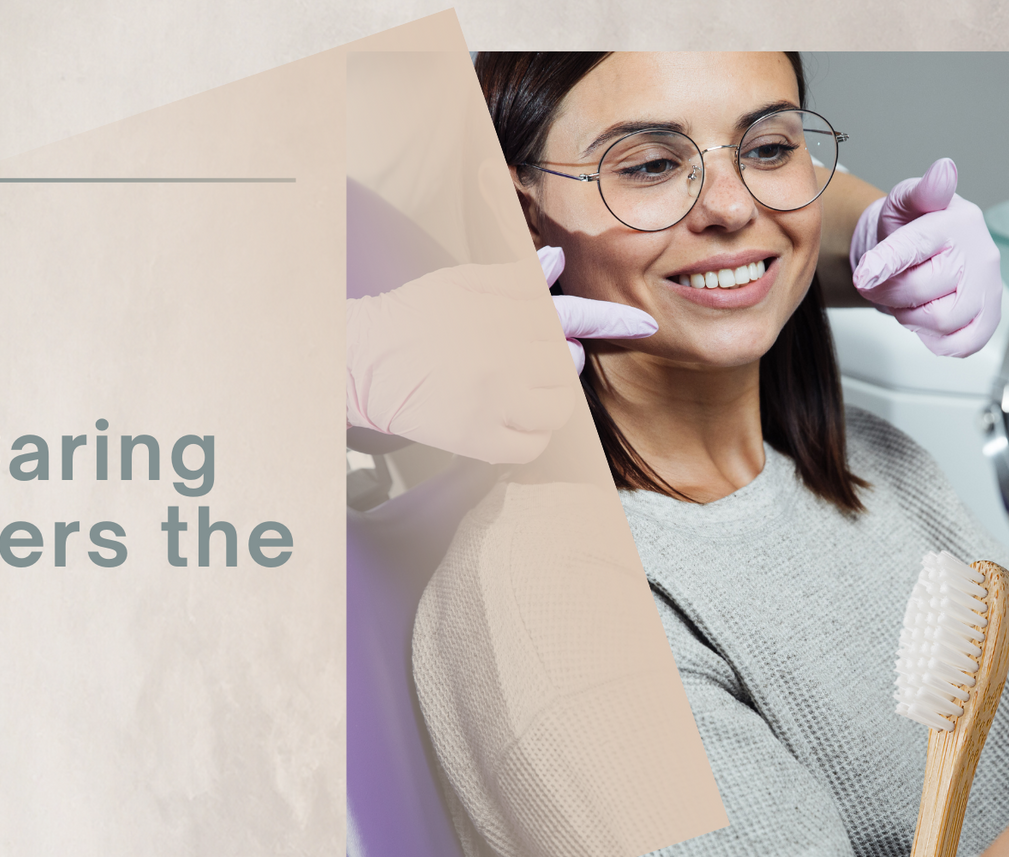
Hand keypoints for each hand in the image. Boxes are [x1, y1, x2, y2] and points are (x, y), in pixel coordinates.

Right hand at [346, 255, 652, 462]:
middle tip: (523, 360)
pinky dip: (529, 434)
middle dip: (555, 361)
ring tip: (512, 387)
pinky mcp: (479, 440)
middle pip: (564, 366)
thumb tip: (559, 261)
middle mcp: (503, 359)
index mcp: (500, 316)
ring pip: (556, 408)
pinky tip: (504, 416)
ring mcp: (493, 403)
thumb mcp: (461, 284)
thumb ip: (514, 279)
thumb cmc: (412, 317)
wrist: (362, 364)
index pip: (568, 316)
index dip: (609, 319)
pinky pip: (533, 444)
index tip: (646, 323)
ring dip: (546, 398)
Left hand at [849, 158, 1003, 357]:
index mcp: (958, 221)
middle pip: (920, 290)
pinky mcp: (988, 316)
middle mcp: (980, 254)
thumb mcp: (904, 201)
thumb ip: (918, 190)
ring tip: (907, 296)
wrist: (920, 251)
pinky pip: (964, 342)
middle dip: (888, 291)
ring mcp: (988, 287)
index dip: (888, 263)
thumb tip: (943, 171)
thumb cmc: (910, 225)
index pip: (918, 246)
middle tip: (884, 280)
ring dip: (911, 315)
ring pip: (939, 320)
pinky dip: (939, 341)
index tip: (866, 274)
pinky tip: (925, 321)